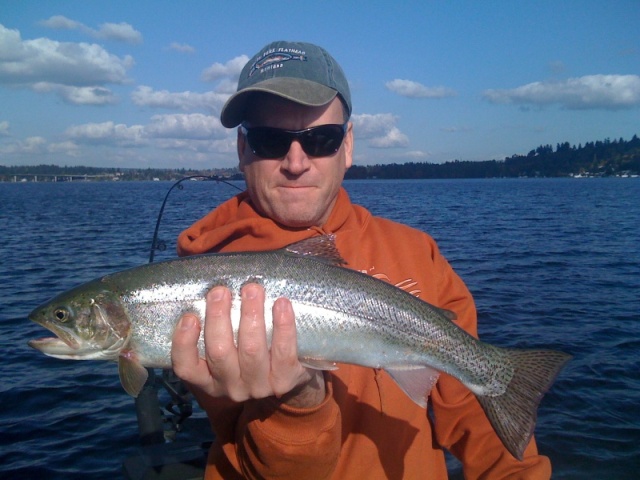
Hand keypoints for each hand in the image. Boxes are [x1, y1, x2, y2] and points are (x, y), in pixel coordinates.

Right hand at [171, 283, 325, 407]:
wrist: (291, 382)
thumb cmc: (251, 355)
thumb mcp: (229, 350)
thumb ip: (219, 328)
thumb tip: (215, 289)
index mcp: (209, 379)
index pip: (186, 368)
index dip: (184, 343)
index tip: (189, 316)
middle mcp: (230, 386)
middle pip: (219, 353)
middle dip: (219, 317)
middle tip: (221, 291)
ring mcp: (258, 386)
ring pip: (251, 350)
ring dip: (251, 315)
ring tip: (252, 289)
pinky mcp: (284, 381)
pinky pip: (283, 352)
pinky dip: (283, 326)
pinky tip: (282, 304)